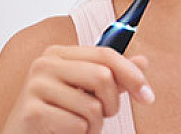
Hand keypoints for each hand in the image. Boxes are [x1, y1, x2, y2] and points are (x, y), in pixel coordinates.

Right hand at [1, 45, 153, 133]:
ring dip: (95, 124)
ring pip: (93, 106)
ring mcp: (36, 86)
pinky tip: (67, 132)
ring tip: (80, 125)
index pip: (106, 55)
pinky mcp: (32, 111)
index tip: (147, 95)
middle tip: (106, 115)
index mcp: (60, 54)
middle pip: (103, 76)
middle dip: (112, 103)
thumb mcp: (87, 92)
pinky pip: (77, 124)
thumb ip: (113, 76)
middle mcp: (45, 64)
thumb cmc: (57, 114)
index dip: (132, 75)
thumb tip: (142, 62)